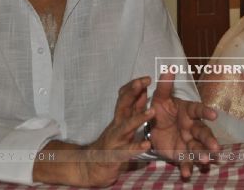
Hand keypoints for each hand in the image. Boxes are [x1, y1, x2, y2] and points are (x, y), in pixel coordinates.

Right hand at [33, 77, 153, 186]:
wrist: (91, 166)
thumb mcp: (123, 122)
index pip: (125, 96)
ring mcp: (116, 140)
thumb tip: (143, 90)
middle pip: (123, 104)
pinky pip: (127, 151)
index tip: (146, 77)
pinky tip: (147, 144)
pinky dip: (136, 147)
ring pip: (126, 127)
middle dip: (133, 91)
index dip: (135, 85)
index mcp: (120, 117)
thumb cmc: (112, 142)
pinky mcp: (116, 155)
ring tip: (152, 111)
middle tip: (144, 81)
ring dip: (139, 118)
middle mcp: (117, 125)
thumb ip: (134, 108)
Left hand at [149, 73, 219, 178]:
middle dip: (209, 140)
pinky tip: (187, 173)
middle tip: (215, 148)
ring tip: (206, 161)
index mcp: (188, 111)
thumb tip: (168, 68)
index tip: (214, 115)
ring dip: (202, 154)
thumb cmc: (160, 109)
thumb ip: (164, 86)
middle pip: (202, 132)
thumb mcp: (159, 98)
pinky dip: (187, 167)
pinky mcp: (182, 153)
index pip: (199, 110)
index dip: (206, 112)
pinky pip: (186, 160)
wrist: (153, 127)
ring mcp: (188, 141)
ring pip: (198, 148)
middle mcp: (192, 126)